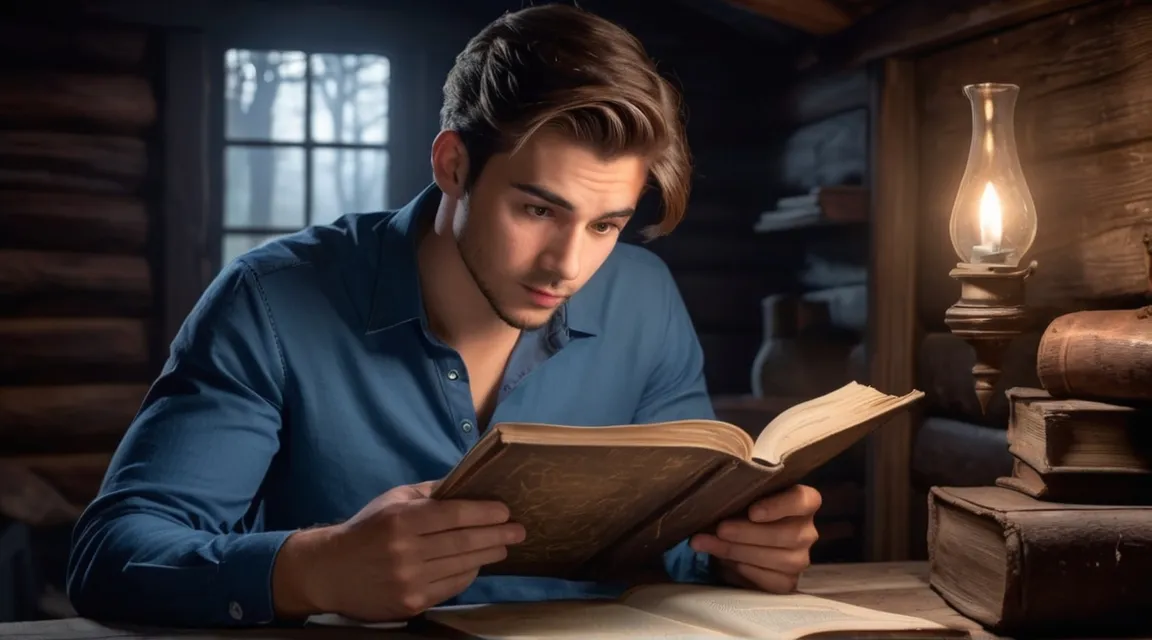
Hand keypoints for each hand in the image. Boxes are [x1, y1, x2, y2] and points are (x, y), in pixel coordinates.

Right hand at [272, 481, 524, 621]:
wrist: (330, 572)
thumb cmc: (367, 530)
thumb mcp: (393, 501)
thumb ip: (429, 494)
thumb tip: (468, 484)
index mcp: (401, 520)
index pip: (454, 515)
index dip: (484, 512)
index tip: (505, 511)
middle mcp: (406, 551)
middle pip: (464, 542)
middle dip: (497, 535)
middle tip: (519, 530)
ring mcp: (409, 580)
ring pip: (462, 565)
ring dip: (488, 554)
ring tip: (504, 546)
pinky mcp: (411, 602)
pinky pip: (452, 586)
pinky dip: (468, 574)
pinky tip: (478, 564)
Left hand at [689, 484, 820, 592]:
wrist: (734, 544)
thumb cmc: (739, 513)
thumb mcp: (739, 502)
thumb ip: (736, 500)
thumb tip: (712, 506)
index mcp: (802, 503)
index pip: (804, 500)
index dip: (780, 506)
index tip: (753, 512)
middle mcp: (807, 531)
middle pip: (789, 534)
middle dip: (749, 533)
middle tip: (720, 530)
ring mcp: (800, 558)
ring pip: (781, 560)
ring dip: (741, 552)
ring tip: (713, 545)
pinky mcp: (789, 581)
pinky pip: (774, 581)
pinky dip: (748, 572)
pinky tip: (728, 564)